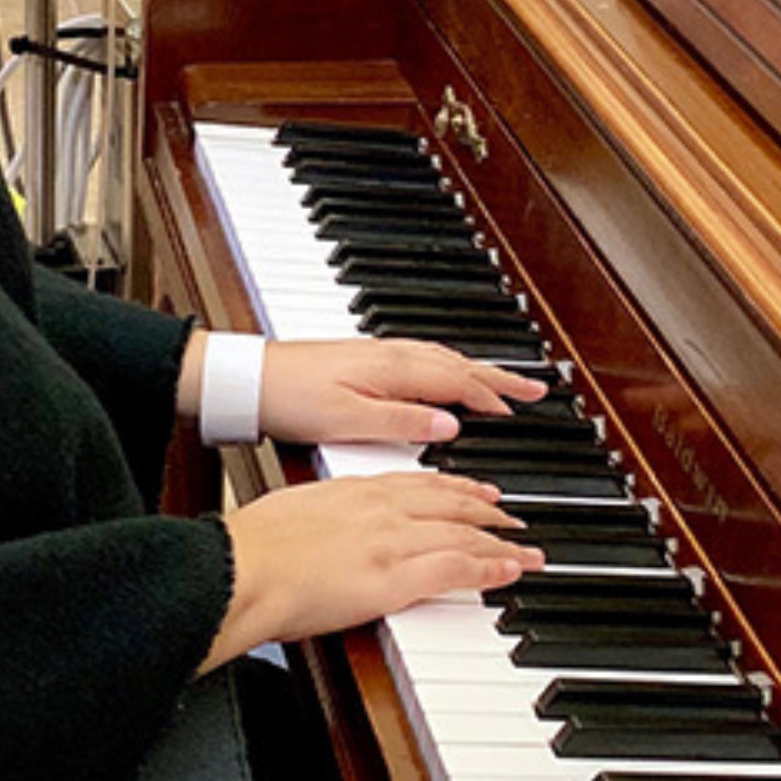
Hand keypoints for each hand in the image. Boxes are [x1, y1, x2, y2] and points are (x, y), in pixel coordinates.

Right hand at [199, 472, 542, 666]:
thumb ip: (316, 520)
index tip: (475, 492)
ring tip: (526, 549)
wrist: (242, 570)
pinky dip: (492, 568)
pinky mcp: (398, 576)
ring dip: (502, 541)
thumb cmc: (249, 551)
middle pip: (450, 503)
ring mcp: (393, 540)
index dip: (453, 488)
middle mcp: (380, 508)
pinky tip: (512, 570)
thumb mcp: (288, 516)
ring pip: (465, 534)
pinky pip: (460, 568)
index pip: (417, 483)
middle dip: (487, 511)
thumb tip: (317, 532)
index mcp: (352, 490)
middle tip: (512, 518)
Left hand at [256, 337, 546, 448]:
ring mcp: (378, 353)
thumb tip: (448, 427)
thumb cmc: (288, 399)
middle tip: (535, 388)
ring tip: (502, 382)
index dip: (492, 398)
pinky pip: (423, 358)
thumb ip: (401, 422)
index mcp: (393, 369)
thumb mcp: (347, 420)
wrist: (245, 379)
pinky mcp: (364, 358)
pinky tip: (446, 375)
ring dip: (477, 370)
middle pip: (459, 364)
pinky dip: (448, 366)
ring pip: (443, 358)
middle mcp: (390, 355)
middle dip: (499, 378)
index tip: (520, 411)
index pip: (457, 382)